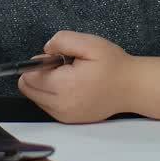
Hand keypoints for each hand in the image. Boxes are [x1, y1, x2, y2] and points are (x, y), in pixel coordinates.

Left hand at [16, 30, 135, 122]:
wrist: (132, 87)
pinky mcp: (69, 120)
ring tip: (69, 76)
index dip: (38, 63)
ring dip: (45, 85)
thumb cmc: (114, 65)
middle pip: (28, 90)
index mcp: (65, 86)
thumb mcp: (89, 43)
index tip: (55, 58)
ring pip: (36, 98)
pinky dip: (52, 95)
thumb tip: (45, 50)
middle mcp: (61, 105)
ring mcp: (65, 115)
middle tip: (62, 66)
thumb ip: (62, 40)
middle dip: (38, 74)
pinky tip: (71, 86)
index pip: (28, 78)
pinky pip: (48, 106)